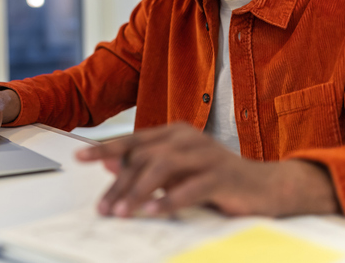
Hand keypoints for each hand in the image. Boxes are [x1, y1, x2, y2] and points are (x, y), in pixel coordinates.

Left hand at [76, 122, 339, 217]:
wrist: (265, 186)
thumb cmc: (213, 178)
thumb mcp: (174, 171)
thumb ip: (144, 165)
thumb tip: (109, 163)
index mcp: (173, 132)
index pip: (132, 140)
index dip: (105, 148)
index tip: (79, 157)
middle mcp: (187, 138)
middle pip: (143, 156)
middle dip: (118, 183)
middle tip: (102, 207)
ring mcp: (205, 154)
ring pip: (162, 168)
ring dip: (138, 192)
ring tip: (121, 212)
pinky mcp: (221, 175)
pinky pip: (190, 188)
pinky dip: (169, 201)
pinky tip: (153, 212)